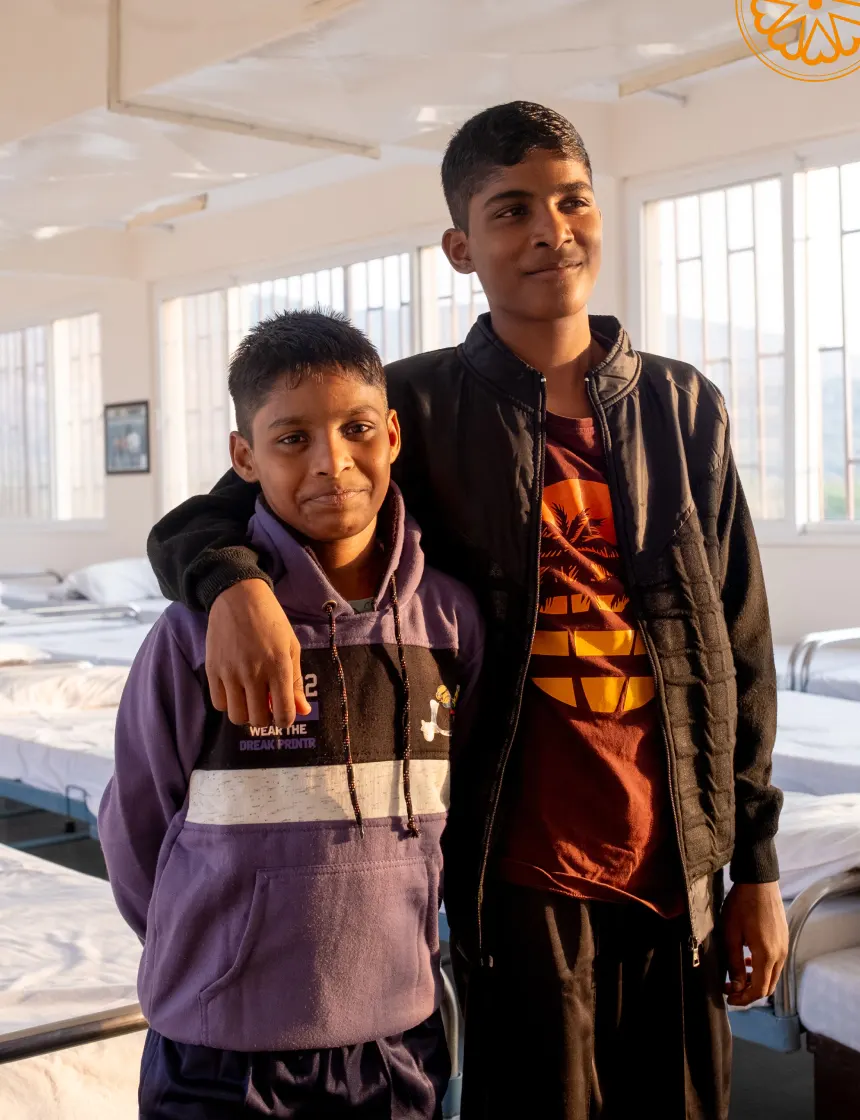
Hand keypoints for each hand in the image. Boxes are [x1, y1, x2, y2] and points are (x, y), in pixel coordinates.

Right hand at [206, 579, 310, 727]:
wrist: (238, 596)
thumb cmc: (271, 621)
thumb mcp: (291, 647)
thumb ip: (296, 681)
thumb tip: (303, 711)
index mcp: (279, 666)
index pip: (283, 714)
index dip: (285, 720)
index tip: (283, 714)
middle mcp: (254, 672)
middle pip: (258, 720)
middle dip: (265, 718)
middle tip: (266, 705)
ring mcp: (230, 672)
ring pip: (236, 717)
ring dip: (245, 714)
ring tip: (249, 699)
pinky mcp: (212, 669)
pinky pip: (218, 704)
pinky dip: (228, 704)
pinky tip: (235, 691)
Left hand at [721, 882, 788, 1006]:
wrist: (759, 882)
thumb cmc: (741, 905)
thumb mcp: (731, 934)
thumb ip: (734, 963)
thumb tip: (735, 986)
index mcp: (767, 955)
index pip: (759, 990)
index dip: (743, 998)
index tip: (728, 997)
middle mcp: (780, 954)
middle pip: (768, 987)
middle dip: (749, 992)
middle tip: (730, 988)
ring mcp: (784, 947)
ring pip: (773, 976)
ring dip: (756, 981)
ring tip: (737, 975)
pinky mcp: (784, 940)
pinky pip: (776, 963)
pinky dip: (763, 969)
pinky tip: (749, 960)